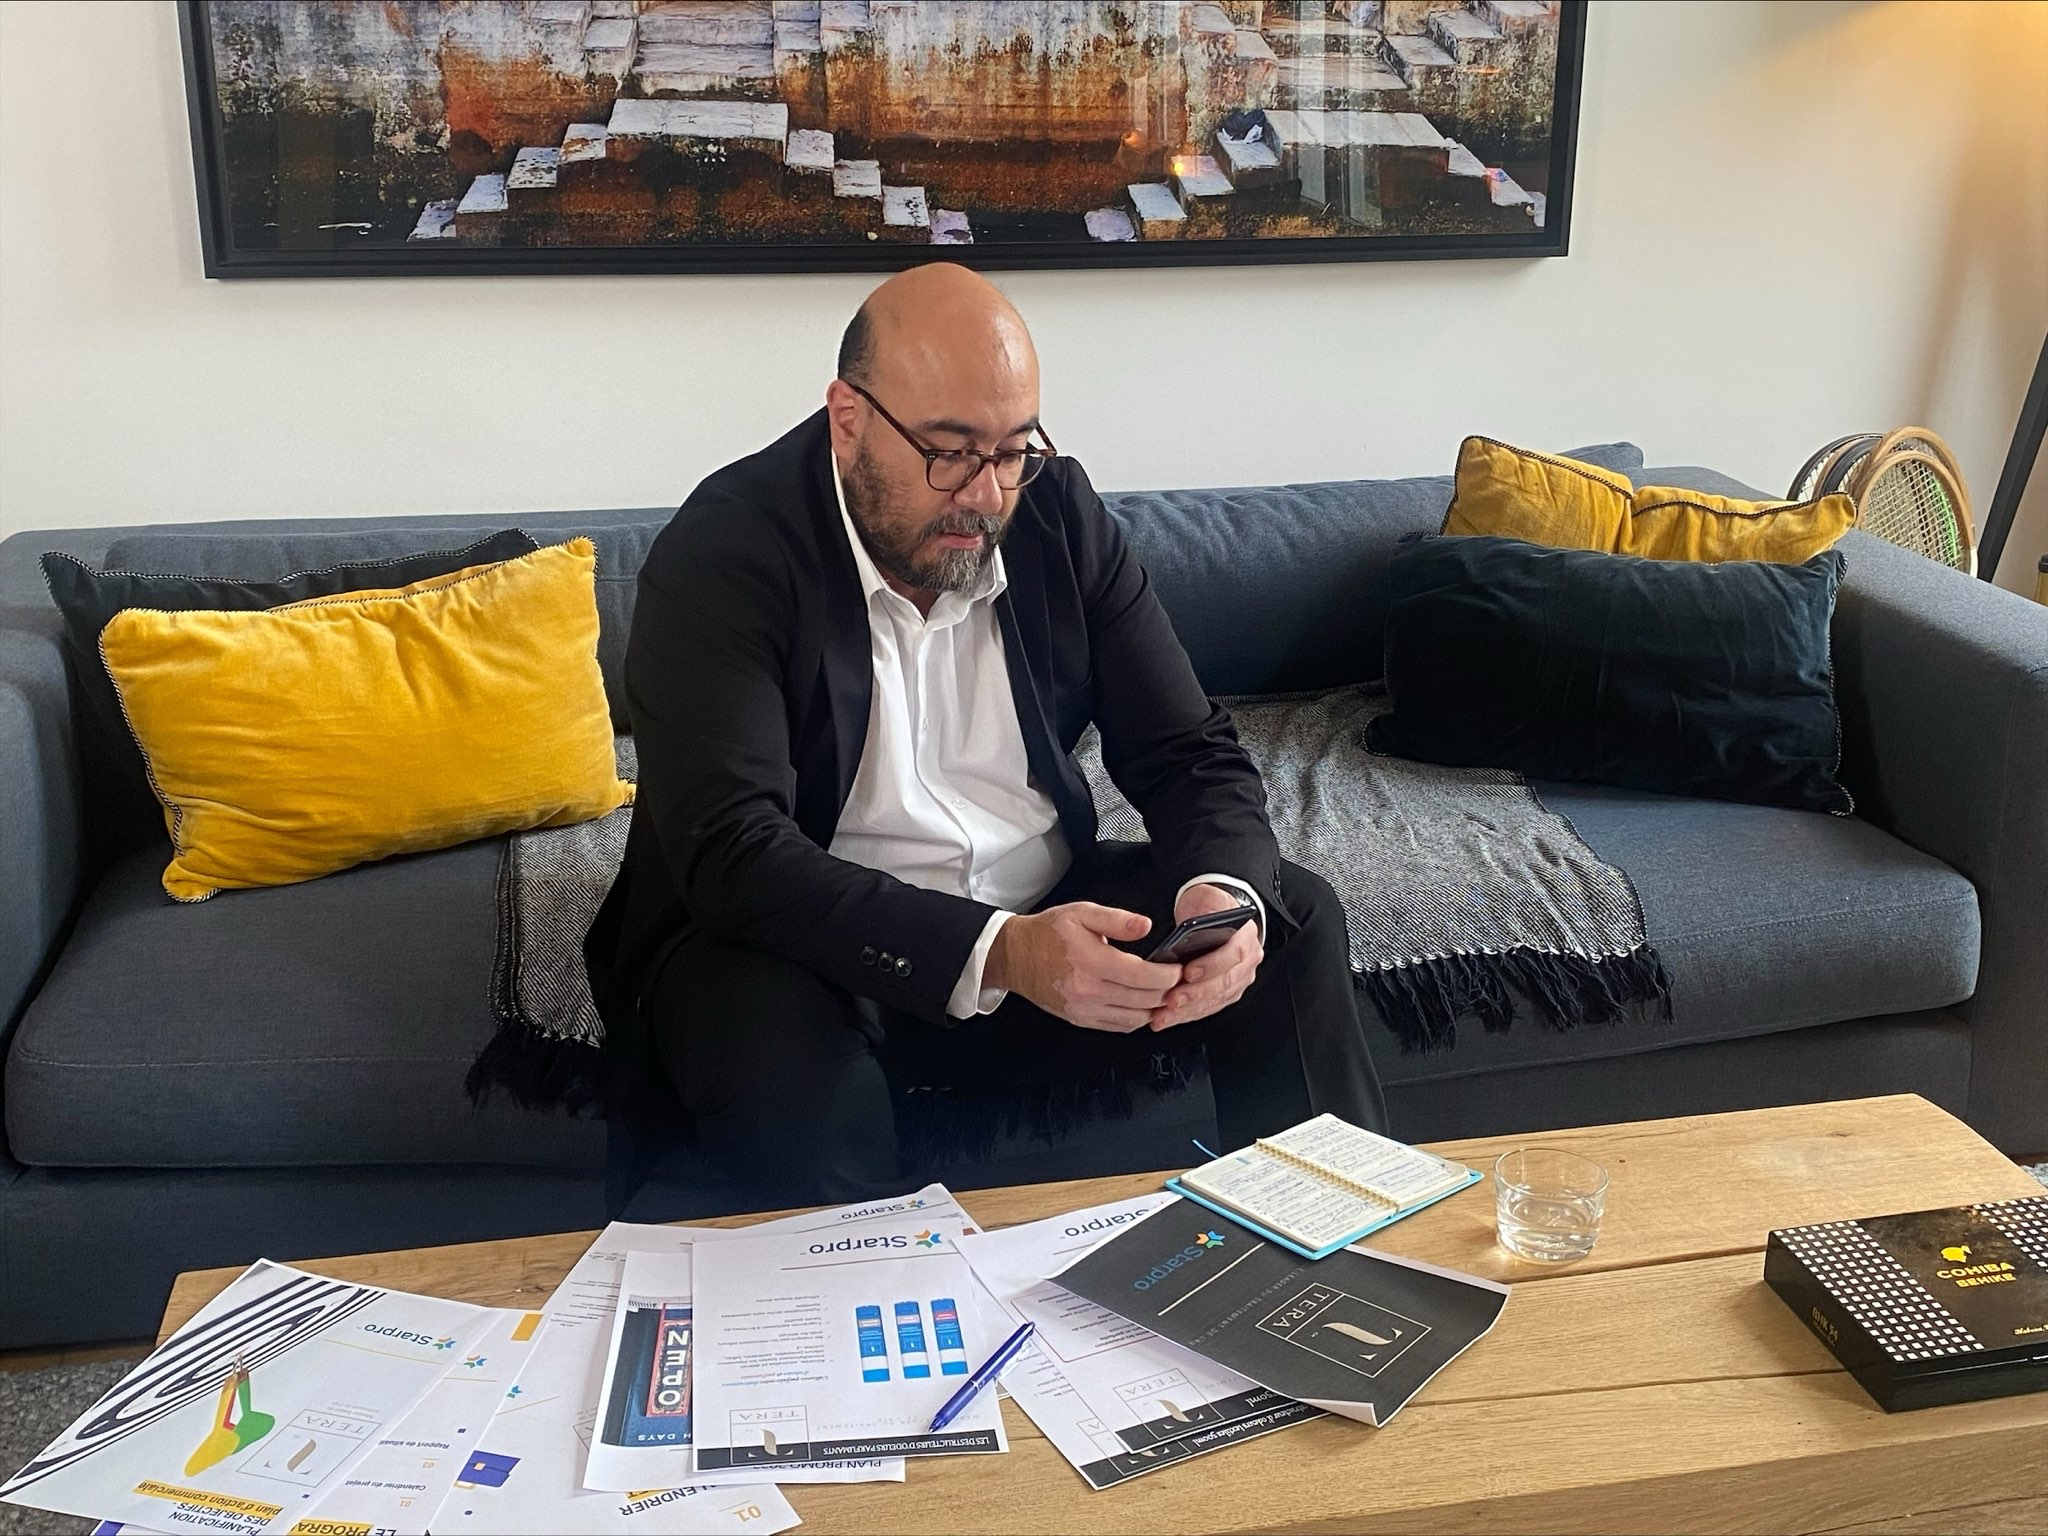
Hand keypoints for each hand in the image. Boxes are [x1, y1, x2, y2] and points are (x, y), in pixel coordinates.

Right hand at [985, 903, 1180, 1032]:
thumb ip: (1117, 920)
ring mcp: (1084, 1009)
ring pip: (1136, 1018)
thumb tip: (1145, 927)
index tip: (1178, 967)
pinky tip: (1141, 1003)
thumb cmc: (1048, 933)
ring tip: (1163, 992)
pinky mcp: (1081, 1019)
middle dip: (1168, 991)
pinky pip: (1119, 1027)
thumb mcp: (1082, 913)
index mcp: (1091, 961)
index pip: (1143, 976)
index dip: (1169, 974)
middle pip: (1145, 1000)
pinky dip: (1137, 1017)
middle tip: (1178, 980)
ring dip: (1155, 1007)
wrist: (1015, 957)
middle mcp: (1088, 991)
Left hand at [1149, 884, 1262, 1031]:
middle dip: (1196, 994)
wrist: (1216, 914)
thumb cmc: (1209, 907)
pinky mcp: (1227, 993)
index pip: (1234, 954)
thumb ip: (1202, 911)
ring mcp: (1239, 979)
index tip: (1187, 972)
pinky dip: (1187, 1015)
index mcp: (1246, 936)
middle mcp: (1248, 960)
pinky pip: (1209, 1008)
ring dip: (1188, 1011)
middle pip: (1224, 982)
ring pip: (1216, 1000)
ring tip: (1163, 1016)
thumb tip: (1188, 930)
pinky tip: (1167, 1018)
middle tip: (1172, 1000)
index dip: (1211, 965)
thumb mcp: (1206, 898)